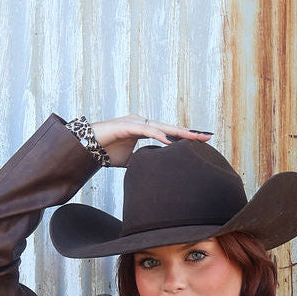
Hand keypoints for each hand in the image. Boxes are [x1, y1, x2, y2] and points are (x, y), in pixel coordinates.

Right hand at [90, 115, 210, 165]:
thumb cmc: (107, 152)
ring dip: (178, 133)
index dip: (185, 137)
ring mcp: (135, 121)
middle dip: (189, 133)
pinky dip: (158, 135)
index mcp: (145, 129)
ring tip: (194, 138)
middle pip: (170, 128)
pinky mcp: (127, 125)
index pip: (169, 133)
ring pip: (162, 126)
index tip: (202, 141)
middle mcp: (142, 122)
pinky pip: (146, 130)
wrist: (88, 147)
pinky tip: (170, 141)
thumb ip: (142, 162)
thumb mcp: (130, 161)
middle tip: (208, 136)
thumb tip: (151, 173)